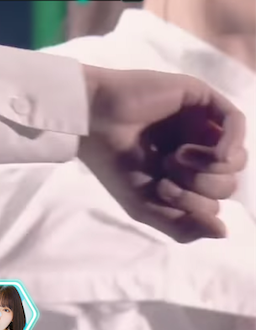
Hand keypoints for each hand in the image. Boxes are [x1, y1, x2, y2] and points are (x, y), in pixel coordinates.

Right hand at [78, 66, 246, 241]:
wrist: (92, 124)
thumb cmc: (112, 162)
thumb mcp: (144, 206)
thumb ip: (182, 225)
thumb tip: (223, 232)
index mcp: (181, 176)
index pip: (212, 200)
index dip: (195, 205)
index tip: (161, 191)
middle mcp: (194, 151)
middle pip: (227, 182)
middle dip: (202, 187)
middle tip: (165, 173)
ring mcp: (199, 124)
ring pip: (236, 157)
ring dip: (210, 167)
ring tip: (175, 156)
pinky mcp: (200, 98)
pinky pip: (235, 121)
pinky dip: (232, 143)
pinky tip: (217, 154)